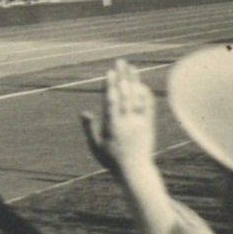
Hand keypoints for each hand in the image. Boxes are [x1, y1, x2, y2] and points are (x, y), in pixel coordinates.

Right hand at [80, 59, 156, 175]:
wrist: (135, 171)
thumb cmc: (112, 160)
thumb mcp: (96, 147)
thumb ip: (90, 129)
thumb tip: (84, 112)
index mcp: (113, 127)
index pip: (111, 102)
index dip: (110, 86)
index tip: (109, 72)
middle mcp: (127, 122)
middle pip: (124, 94)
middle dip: (122, 76)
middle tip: (120, 62)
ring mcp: (139, 123)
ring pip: (137, 97)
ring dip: (134, 80)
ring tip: (131, 67)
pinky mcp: (148, 125)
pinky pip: (148, 106)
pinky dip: (145, 94)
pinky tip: (142, 83)